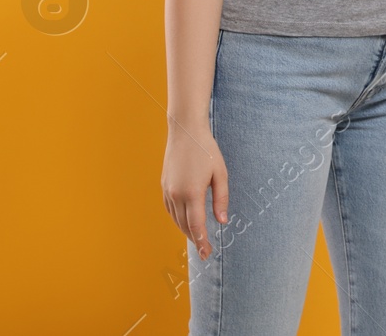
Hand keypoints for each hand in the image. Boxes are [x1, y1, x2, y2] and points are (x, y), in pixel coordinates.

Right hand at [162, 119, 228, 261]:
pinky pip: (170, 209)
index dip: (202, 241)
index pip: (196, 225)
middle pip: (185, 225)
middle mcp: (176, 194)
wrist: (185, 132)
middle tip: (205, 251)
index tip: (206, 253)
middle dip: (195, 239)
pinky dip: (177, 219)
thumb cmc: (206, 151)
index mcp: (192, 192)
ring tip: (197, 239)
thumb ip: (221, 198)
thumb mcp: (220, 173)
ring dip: (186, 231)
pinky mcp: (164, 186)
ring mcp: (168, 191)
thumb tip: (222, 221)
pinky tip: (185, 222)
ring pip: (175, 219)